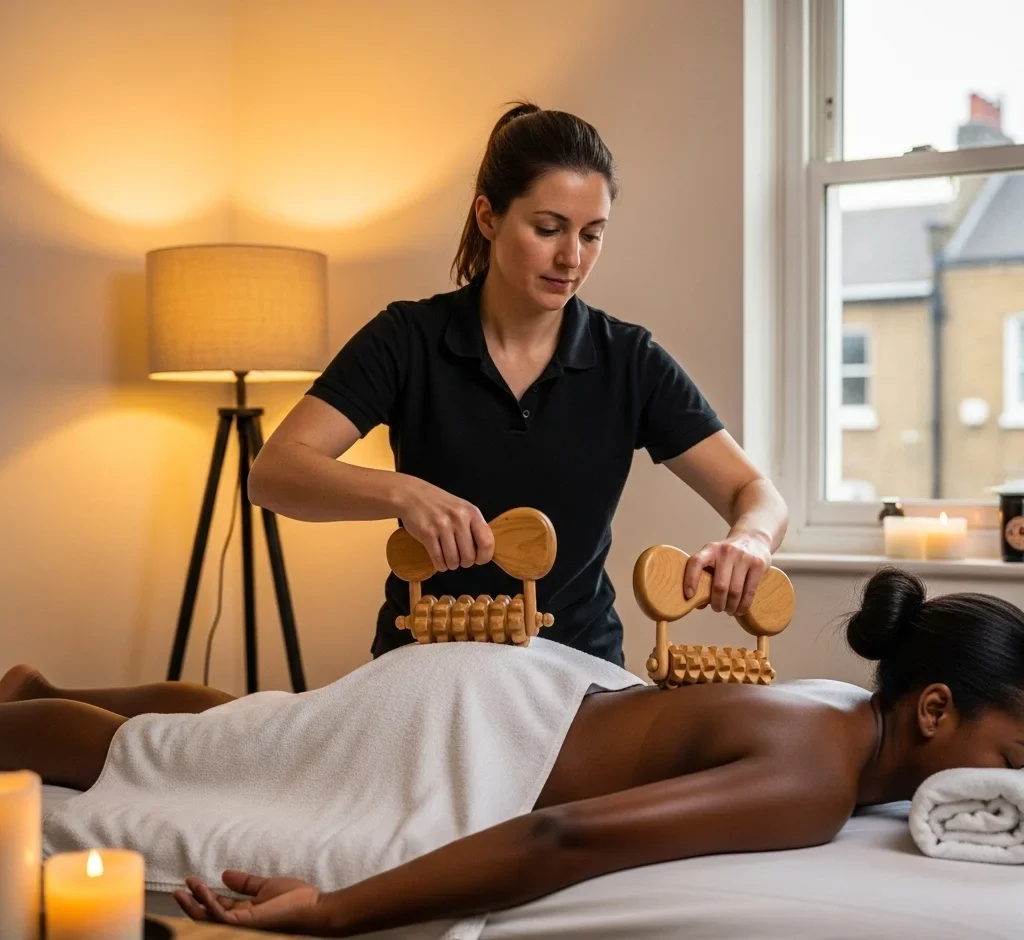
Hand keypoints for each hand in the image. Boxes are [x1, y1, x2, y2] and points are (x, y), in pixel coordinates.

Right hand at [174, 870, 323, 932]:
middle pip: (210, 917)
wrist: (315, 908)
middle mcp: (241, 922)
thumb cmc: (297, 900)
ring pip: (211, 919)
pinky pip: (222, 916)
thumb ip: (246, 883)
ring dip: (195, 904)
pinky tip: (202, 890)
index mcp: (246, 914)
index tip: (193, 883)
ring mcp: (243, 925)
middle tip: (179, 890)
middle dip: (192, 904)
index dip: (205, 896)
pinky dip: (209, 904)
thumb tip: (225, 874)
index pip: (220, 907)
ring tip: (183, 890)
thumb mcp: (266, 887)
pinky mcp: (246, 924)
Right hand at [395, 475, 494, 571]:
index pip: (487, 542)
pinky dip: (440, 565)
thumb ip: (473, 527)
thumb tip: (483, 552)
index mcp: (472, 513)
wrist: (412, 495)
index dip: (484, 557)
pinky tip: (440, 562)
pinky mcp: (427, 533)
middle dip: (465, 563)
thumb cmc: (440, 504)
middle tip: (460, 559)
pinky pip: (438, 559)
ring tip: (449, 560)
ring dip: (451, 565)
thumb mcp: (462, 509)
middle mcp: (459, 519)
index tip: (478, 560)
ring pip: (453, 560)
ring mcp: (442, 526)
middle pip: (469, 556)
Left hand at [683, 533, 771, 616]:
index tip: (689, 596)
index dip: (690, 580)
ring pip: (735, 591)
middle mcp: (726, 552)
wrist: (754, 538)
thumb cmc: (729, 554)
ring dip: (730, 607)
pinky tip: (740, 610)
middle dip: (717, 603)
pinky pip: (749, 591)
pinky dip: (743, 605)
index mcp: (710, 549)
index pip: (696, 562)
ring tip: (729, 611)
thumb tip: (699, 604)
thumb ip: (706, 576)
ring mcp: (744, 557)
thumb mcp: (715, 557)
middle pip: (719, 586)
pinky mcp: (758, 564)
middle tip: (717, 609)